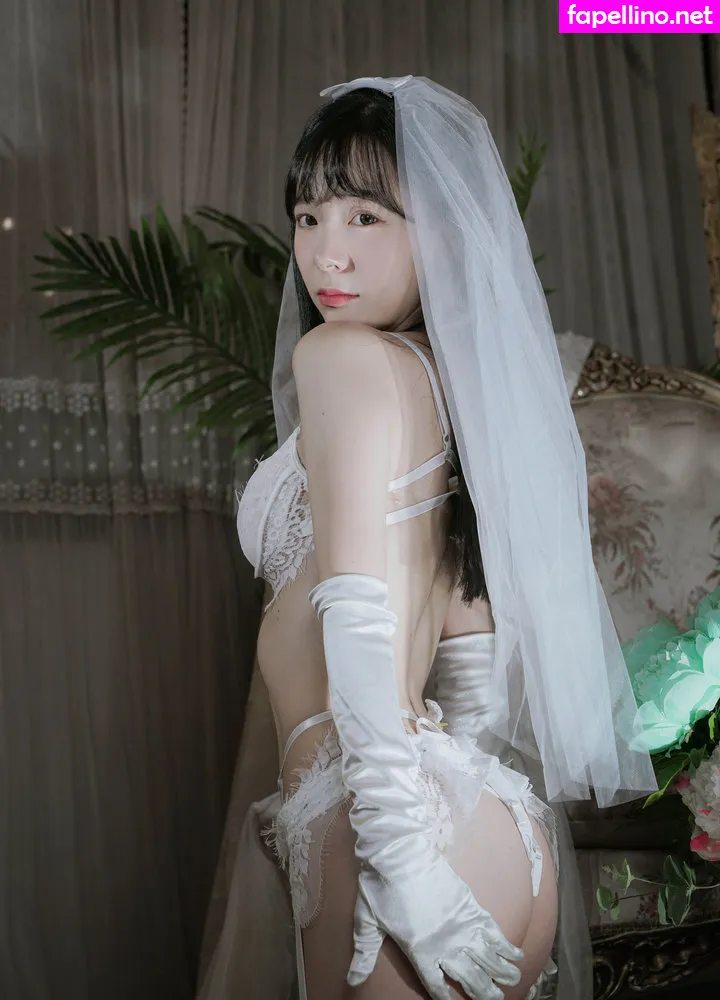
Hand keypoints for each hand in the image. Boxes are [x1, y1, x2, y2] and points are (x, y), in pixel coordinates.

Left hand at [349, 851, 522, 999]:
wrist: (399, 852)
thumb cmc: (380, 886)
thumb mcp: (367, 921)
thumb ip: (364, 953)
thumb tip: (352, 981)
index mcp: (419, 951)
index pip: (437, 986)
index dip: (448, 999)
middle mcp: (445, 944)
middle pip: (470, 978)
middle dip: (484, 993)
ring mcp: (461, 925)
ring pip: (488, 958)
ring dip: (502, 972)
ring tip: (511, 981)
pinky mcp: (471, 905)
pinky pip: (494, 931)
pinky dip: (507, 945)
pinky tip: (516, 954)